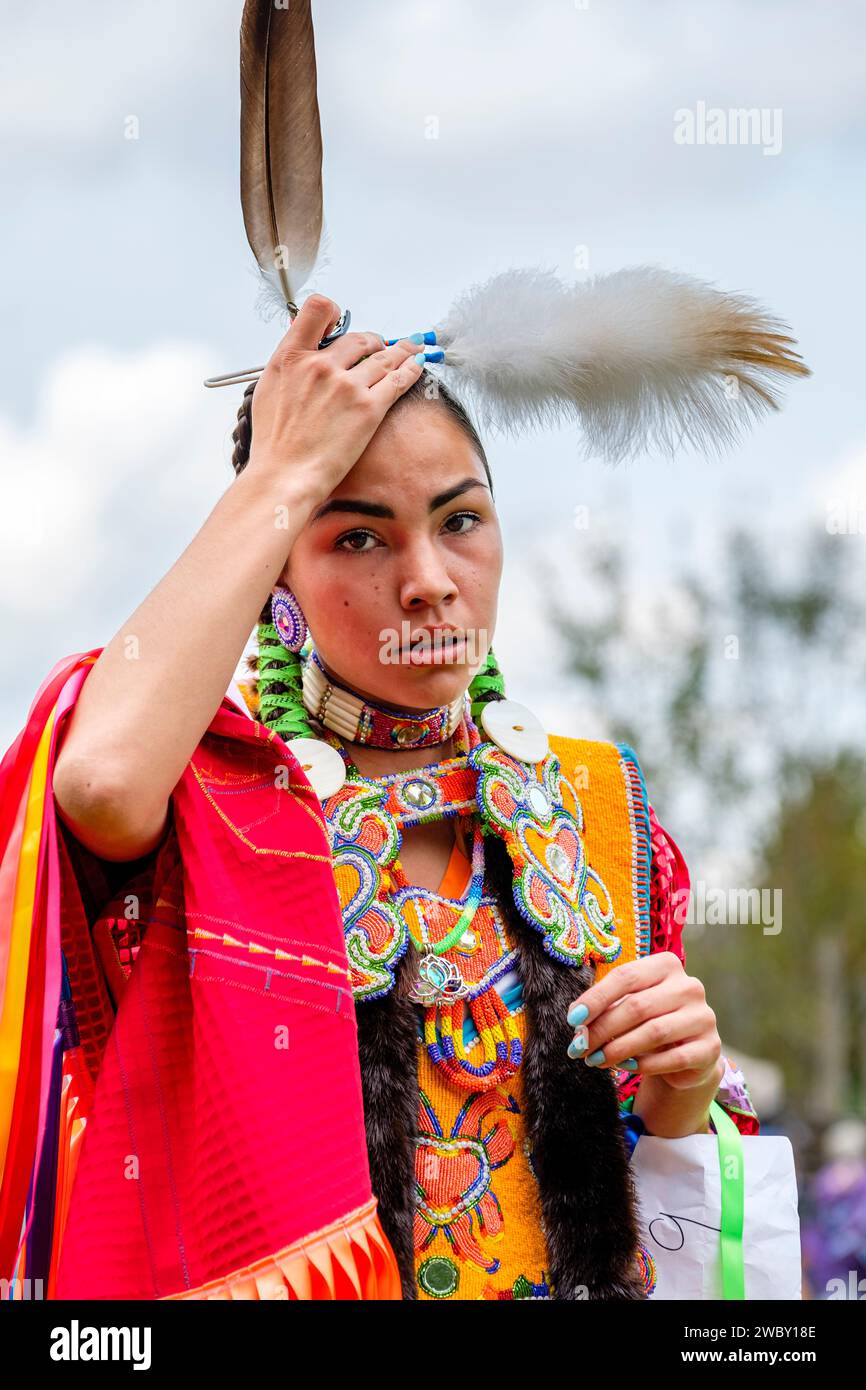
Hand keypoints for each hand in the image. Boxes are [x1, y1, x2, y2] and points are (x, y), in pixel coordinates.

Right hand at [247, 292, 424, 507]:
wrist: (284, 475)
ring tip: (411, 349)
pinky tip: (417, 365)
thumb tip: (300, 349)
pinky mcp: (368, 408)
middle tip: (379, 348)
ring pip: (384, 356)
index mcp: (291, 358)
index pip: (316, 309)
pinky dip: (412, 368)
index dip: (332, 311)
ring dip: (401, 351)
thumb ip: (287, 365)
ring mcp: (346, 386)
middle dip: (372, 341)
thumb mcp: (267, 391)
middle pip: (358, 337)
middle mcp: (320, 365)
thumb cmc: (274, 442)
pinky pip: (398, 378)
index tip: (340, 320)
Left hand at [566, 952, 723, 1091]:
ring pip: (653, 1032)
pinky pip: (671, 1058)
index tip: (573, 1019)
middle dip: (602, 1029)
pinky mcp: (710, 1048)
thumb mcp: (628, 1005)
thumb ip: (606, 1007)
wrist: (686, 1052)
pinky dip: (643, 1065)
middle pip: (637, 1006)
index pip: (626, 976)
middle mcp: (689, 986)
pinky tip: (624, 1067)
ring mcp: (703, 1016)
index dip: (596, 998)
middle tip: (579, 1047)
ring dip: (617, 1049)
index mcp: (667, 965)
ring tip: (595, 1060)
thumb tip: (577, 1021)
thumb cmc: (649, 1020)